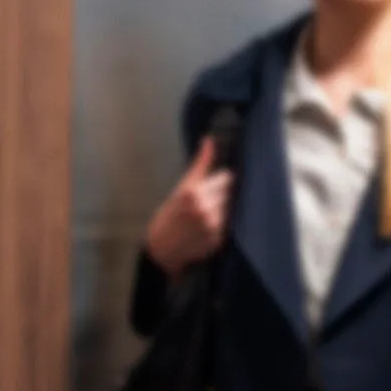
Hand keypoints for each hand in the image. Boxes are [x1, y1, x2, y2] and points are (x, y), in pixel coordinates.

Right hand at [143, 137, 232, 277]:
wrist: (160, 249)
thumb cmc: (168, 216)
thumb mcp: (181, 188)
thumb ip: (200, 165)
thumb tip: (210, 140)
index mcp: (193, 192)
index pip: (226, 178)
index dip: (221, 180)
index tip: (216, 182)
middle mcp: (205, 208)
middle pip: (229, 193)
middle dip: (222, 195)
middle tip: (208, 201)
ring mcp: (213, 225)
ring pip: (230, 209)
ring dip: (223, 210)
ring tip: (206, 215)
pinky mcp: (218, 240)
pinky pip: (228, 225)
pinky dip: (221, 224)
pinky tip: (207, 227)